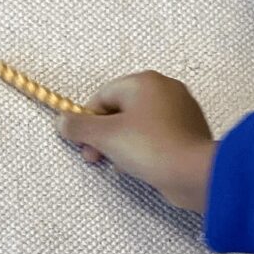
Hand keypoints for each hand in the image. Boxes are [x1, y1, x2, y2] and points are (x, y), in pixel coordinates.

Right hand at [58, 72, 216, 212]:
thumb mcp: (105, 137)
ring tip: (120, 165)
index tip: (85, 147)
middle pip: (120, 109)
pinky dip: (143, 147)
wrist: (192, 172)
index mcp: (144, 81)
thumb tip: (61, 120)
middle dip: (103, 135)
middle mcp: (164, 87)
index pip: (102, 96)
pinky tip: (142, 165)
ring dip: (121, 143)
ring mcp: (180, 107)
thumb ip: (79, 127)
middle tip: (96, 159)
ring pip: (137, 123)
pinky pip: (156, 134)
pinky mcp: (188, 128)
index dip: (87, 122)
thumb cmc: (148, 148)